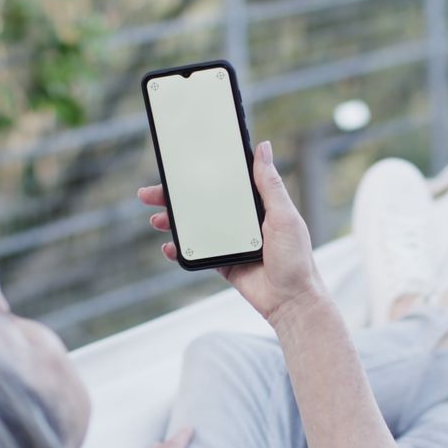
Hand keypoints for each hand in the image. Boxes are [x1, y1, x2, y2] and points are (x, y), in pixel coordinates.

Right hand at [137, 141, 327, 323]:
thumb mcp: (284, 215)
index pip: (224, 182)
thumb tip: (263, 147)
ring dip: (173, 221)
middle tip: (152, 193)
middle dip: (176, 197)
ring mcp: (229, 241)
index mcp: (256, 204)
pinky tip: (170, 246)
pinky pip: (196, 252)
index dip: (202, 173)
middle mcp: (240, 220)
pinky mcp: (222, 262)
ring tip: (157, 219)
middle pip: (202, 202)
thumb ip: (270, 184)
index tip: (180, 165)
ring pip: (195, 226)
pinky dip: (180, 248)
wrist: (291, 300)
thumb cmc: (296, 258)